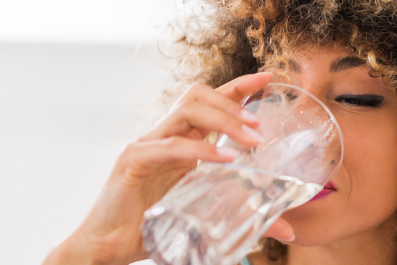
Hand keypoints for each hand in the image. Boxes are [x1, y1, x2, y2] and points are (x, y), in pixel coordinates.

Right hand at [43, 72, 294, 264]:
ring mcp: (147, 145)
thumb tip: (287, 231)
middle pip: (197, 96)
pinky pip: (170, 146)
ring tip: (250, 138)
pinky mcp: (133, 160)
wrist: (108, 246)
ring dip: (223, 119)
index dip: (238, 87)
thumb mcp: (206, 216)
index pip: (210, 102)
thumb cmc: (154, 228)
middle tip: (260, 124)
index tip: (267, 78)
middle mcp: (164, 136)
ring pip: (185, 111)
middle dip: (233, 102)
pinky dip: (200, 149)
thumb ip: (245, 216)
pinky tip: (225, 159)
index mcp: (181, 142)